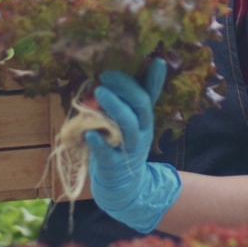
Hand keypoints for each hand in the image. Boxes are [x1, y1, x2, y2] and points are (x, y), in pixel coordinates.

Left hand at [84, 58, 180, 233]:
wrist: (123, 186)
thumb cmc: (118, 145)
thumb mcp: (126, 123)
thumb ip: (122, 102)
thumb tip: (111, 71)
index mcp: (143, 119)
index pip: (151, 95)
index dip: (156, 79)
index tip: (158, 60)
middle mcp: (141, 131)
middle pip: (140, 106)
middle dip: (125, 87)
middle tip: (107, 74)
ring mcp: (129, 148)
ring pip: (127, 126)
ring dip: (114, 107)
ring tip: (99, 91)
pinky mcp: (114, 165)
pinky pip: (107, 153)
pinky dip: (98, 143)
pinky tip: (89, 133)